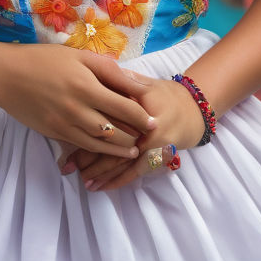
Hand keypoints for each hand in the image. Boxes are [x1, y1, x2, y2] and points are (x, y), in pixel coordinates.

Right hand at [0, 44, 156, 156]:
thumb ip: (108, 69)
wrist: (6, 75)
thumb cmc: (44, 59)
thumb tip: (135, 80)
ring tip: (133, 151)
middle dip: (135, 136)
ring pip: (100, 143)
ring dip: (119, 150)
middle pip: (115, 129)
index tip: (155, 122)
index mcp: (87, 86)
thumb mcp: (78, 55)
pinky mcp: (54, 133)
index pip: (124, 106)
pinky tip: (106, 153)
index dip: (142, 117)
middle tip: (148, 139)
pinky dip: (97, 152)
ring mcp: (65, 124)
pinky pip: (81, 146)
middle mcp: (78, 109)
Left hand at [59, 74, 204, 190]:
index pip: (113, 121)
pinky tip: (101, 187)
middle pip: (115, 147)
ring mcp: (152, 149)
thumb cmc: (165, 95)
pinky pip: (135, 173)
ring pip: (123, 164)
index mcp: (142, 111)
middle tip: (68, 166)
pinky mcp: (155, 160)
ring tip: (82, 181)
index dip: (89, 129)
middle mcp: (148, 133)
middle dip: (91, 159)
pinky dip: (117, 181)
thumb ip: (123, 81)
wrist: (192, 112)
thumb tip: (98, 72)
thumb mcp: (145, 84)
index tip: (68, 136)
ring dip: (102, 174)